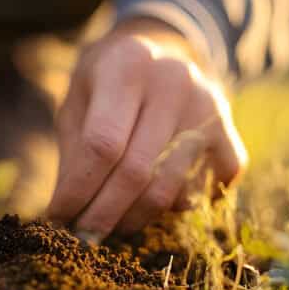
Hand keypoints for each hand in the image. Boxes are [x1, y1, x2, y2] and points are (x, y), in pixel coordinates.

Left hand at [46, 18, 246, 240]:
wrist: (158, 53)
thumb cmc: (104, 87)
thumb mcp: (76, 105)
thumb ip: (73, 156)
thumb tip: (66, 215)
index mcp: (128, 64)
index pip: (102, 144)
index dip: (79, 190)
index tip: (59, 217)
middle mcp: (175, 80)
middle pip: (138, 172)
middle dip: (104, 214)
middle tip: (84, 236)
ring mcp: (209, 107)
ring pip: (171, 189)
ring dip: (136, 219)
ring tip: (112, 223)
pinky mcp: (229, 133)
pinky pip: (204, 193)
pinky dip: (175, 209)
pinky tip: (152, 203)